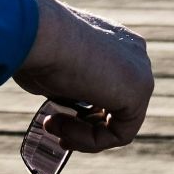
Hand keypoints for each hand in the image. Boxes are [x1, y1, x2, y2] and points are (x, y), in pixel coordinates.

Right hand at [11, 0, 151, 152]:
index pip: (106, 86)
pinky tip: (65, 131)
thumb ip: (68, 83)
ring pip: (118, 123)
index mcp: (114, 41)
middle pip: (115, 106)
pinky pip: (120, 133)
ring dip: (82, 134)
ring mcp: (140, 71)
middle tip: (51, 126)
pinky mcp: (138, 91)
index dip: (81, 110)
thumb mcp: (51, 67)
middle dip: (82, 124)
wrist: (36, 32)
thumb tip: (63, 101)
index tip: (51, 117)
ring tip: (51, 126)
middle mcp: (133, 53)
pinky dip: (91, 140)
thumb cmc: (33, 45)